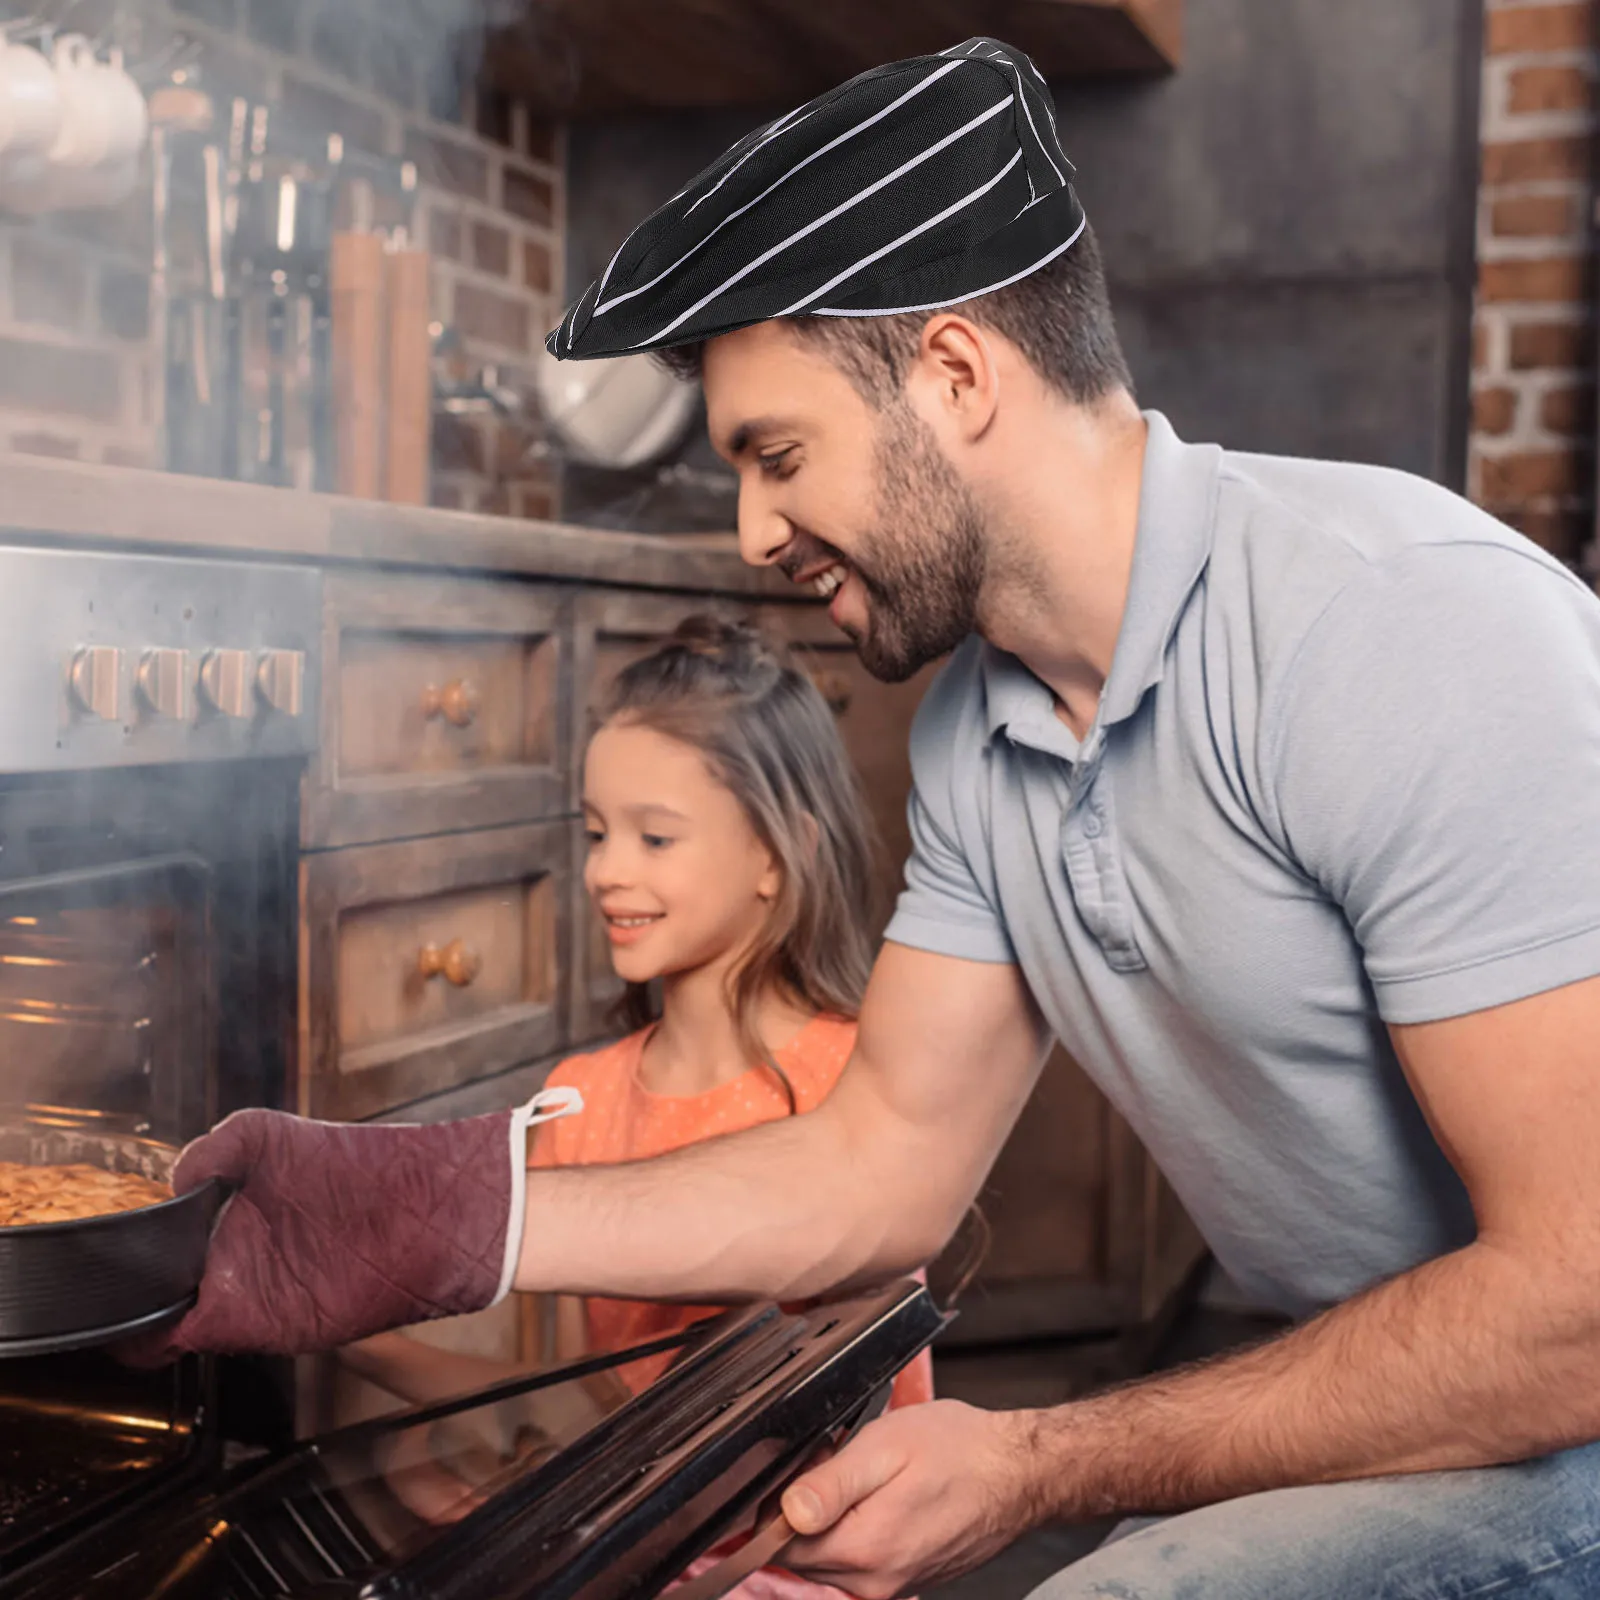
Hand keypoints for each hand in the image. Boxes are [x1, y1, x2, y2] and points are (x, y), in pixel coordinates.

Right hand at [126, 1104, 535, 1359]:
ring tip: (126, 1293)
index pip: (156, 1261)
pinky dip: (173, 1335)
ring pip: (169, 1327)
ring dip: (141, 1318)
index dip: (122, 1266)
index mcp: (227, 1228)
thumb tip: (176, 1178)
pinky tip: (168, 1307)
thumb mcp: (274, 1135)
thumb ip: (218, 1146)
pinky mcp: (274, 1322)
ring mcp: (252, 1298)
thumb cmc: (360, 1163)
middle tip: (102, 1281)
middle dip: (120, 1297)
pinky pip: (210, 1339)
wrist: (429, 1203)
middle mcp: (233, 1268)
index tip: (99, 1257)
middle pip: (152, 1299)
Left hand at [779, 1401, 1045, 1597]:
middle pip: (802, 1554)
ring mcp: (893, 1585)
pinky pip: (859, 1559)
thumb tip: (786, 1511)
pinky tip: (881, 1492)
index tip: (804, 1464)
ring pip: (829, 1557)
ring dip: (830, 1517)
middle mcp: (876, 1582)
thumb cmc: (961, 1451)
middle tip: (834, 1458)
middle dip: (803, 1508)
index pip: (781, 1544)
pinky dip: (856, 1527)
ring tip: (862, 1472)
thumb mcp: (887, 1446)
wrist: (1019, 1473)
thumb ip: (831, 1483)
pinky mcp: (906, 1579)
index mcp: (865, 1549)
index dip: (778, 1501)